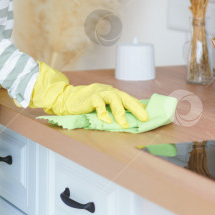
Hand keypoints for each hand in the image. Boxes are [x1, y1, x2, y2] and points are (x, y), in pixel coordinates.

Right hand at [24, 62, 148, 128]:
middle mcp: (107, 91)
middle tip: (144, 118)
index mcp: (112, 93)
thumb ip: (112, 109)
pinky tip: (107, 121)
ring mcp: (98, 93)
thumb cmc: (85, 104)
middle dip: (135, 107)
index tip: (148, 115)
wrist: (66, 99)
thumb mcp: (101, 106)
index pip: (128, 98)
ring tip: (124, 124)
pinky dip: (103, 112)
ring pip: (113, 98)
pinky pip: (98, 103)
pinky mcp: (89, 97)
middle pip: (124, 97)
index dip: (138, 106)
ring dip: (120, 111)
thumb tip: (129, 119)